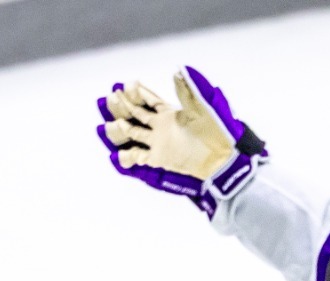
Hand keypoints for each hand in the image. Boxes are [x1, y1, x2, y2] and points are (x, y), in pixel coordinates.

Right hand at [97, 67, 267, 215]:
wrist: (221, 159)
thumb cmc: (215, 132)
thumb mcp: (203, 108)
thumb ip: (189, 91)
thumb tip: (180, 70)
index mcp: (170, 114)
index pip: (149, 101)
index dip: (138, 93)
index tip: (126, 84)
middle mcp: (161, 127)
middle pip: (136, 115)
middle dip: (123, 106)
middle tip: (109, 98)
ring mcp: (158, 143)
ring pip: (133, 134)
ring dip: (120, 129)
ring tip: (108, 125)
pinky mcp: (159, 160)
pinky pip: (138, 158)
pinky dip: (127, 158)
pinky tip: (117, 155)